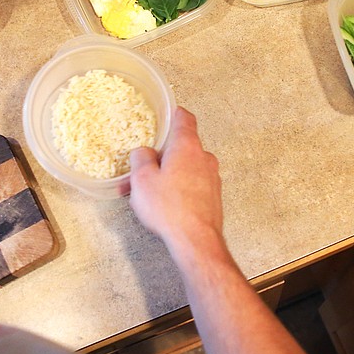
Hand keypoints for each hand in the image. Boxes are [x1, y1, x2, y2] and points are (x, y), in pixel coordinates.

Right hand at [128, 107, 222, 252]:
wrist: (196, 240)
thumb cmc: (170, 209)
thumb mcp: (142, 179)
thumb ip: (140, 158)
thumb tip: (143, 152)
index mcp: (187, 146)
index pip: (185, 118)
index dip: (174, 114)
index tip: (168, 113)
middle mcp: (204, 158)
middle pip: (183, 146)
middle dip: (163, 155)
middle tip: (144, 168)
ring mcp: (212, 178)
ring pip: (187, 168)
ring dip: (170, 174)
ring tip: (149, 193)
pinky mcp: (213, 196)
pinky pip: (193, 184)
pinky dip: (179, 188)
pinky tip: (165, 204)